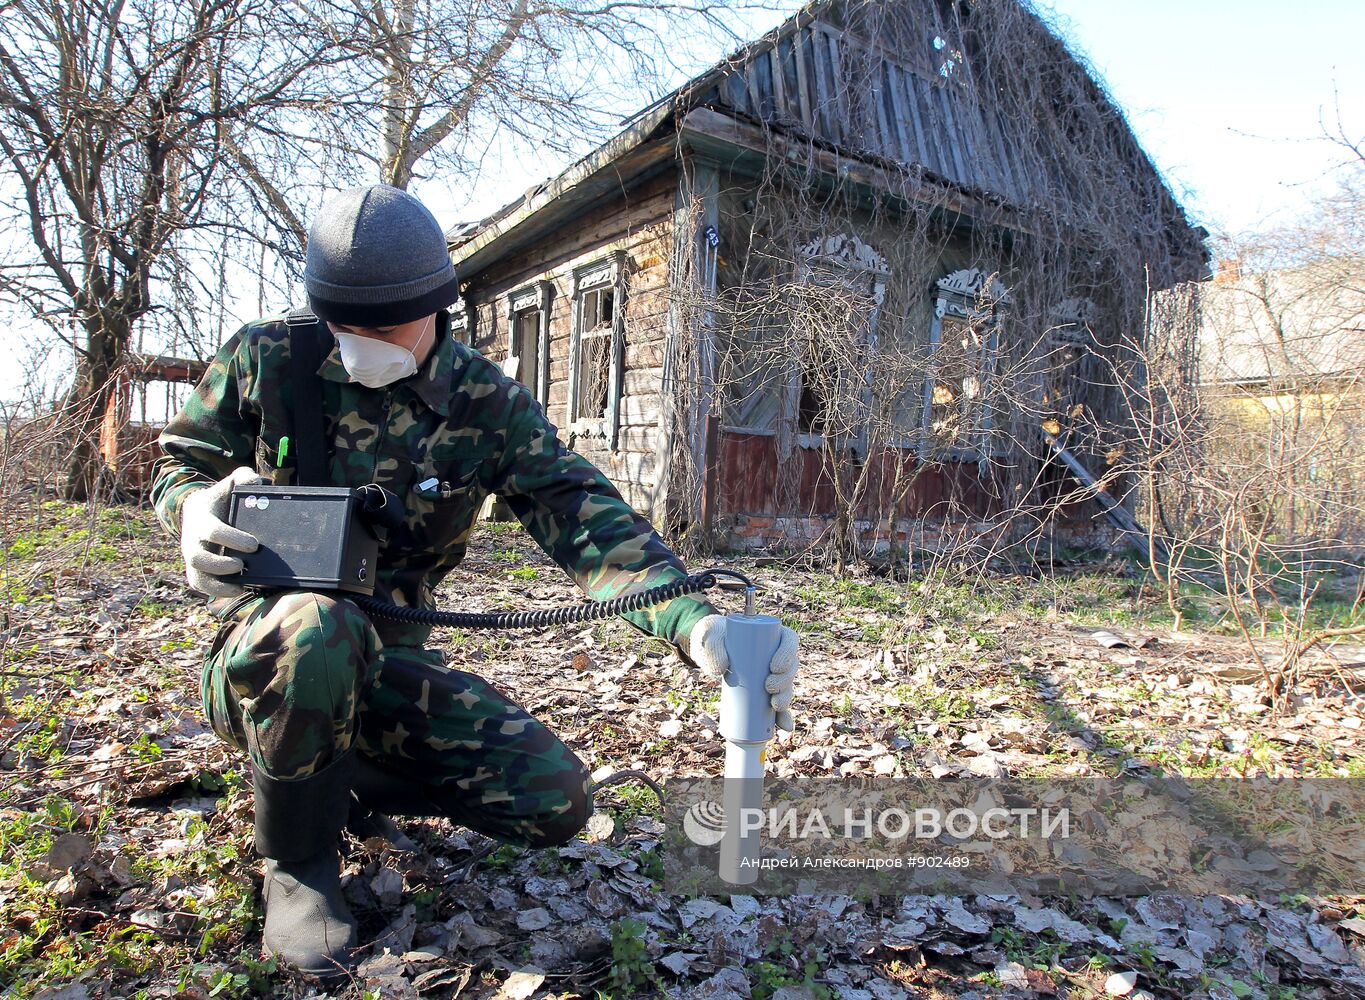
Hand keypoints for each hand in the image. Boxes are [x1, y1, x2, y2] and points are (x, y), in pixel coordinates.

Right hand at [180, 467, 263, 598]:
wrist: (199, 510)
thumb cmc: (221, 498)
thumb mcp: (230, 484)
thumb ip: (244, 478)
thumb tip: (258, 482)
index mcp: (201, 519)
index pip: (212, 531)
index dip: (232, 539)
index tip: (254, 545)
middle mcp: (192, 540)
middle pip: (198, 558)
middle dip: (220, 565)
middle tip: (243, 566)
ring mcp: (192, 556)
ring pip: (196, 577)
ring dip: (217, 585)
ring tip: (241, 586)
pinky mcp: (196, 569)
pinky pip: (200, 585)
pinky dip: (216, 591)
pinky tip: (237, 591)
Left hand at [690, 614, 798, 731]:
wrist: (707, 650)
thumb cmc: (712, 637)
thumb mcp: (709, 636)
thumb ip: (712, 647)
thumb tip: (723, 668)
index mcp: (771, 634)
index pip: (789, 640)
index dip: (788, 653)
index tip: (773, 667)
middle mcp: (776, 653)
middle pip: (790, 666)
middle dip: (785, 680)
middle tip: (768, 687)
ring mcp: (772, 672)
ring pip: (787, 685)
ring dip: (786, 698)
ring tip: (775, 705)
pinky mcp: (765, 690)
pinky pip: (778, 703)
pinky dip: (782, 716)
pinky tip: (784, 726)